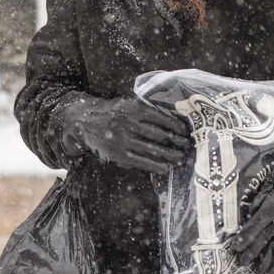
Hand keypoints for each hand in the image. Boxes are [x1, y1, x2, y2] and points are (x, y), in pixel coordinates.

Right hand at [60, 95, 189, 173]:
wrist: (85, 122)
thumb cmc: (113, 113)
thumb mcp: (127, 104)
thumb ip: (146, 109)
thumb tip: (173, 119)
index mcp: (134, 108)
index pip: (161, 118)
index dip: (176, 126)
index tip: (186, 131)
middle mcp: (129, 123)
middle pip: (160, 135)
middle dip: (177, 142)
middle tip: (187, 147)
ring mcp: (123, 140)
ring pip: (152, 150)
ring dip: (170, 156)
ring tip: (180, 159)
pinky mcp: (118, 154)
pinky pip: (141, 162)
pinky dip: (155, 166)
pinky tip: (165, 168)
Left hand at [231, 145, 273, 273]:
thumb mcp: (272, 179)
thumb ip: (260, 198)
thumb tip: (250, 214)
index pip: (254, 226)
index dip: (243, 238)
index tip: (234, 248)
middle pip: (263, 240)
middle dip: (250, 252)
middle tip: (240, 262)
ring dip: (264, 259)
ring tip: (254, 270)